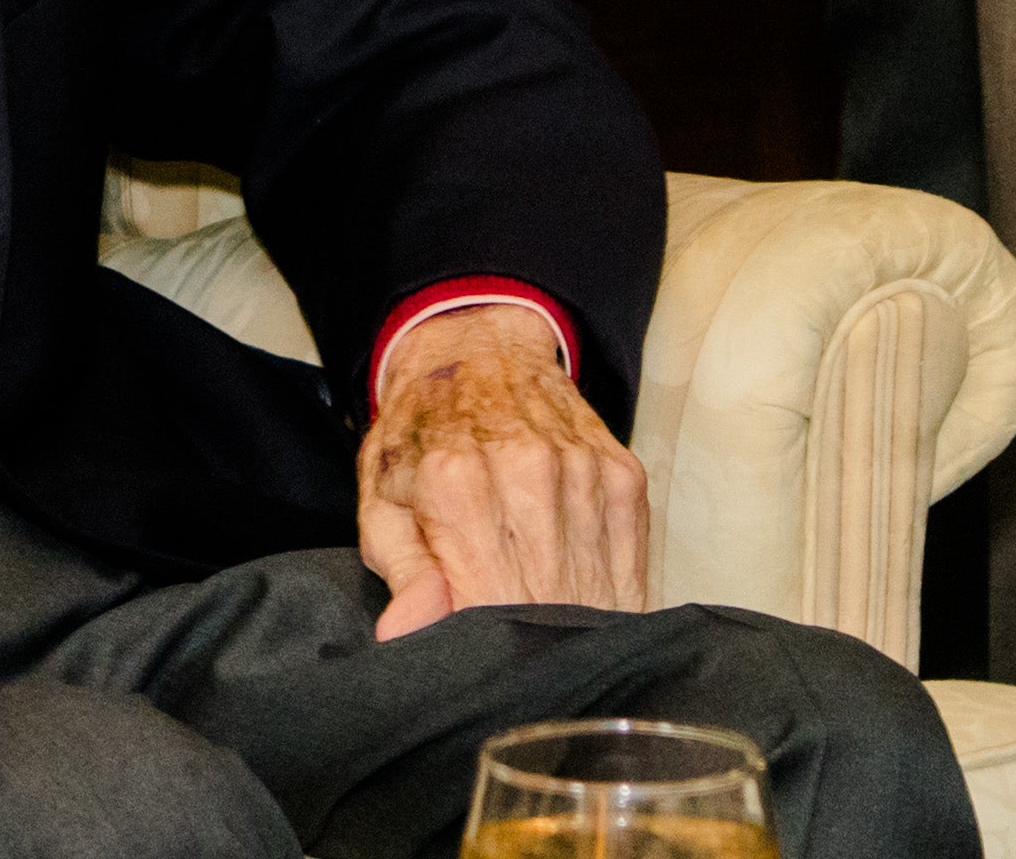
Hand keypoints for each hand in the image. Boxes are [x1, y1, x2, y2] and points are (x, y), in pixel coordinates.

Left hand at [356, 304, 650, 636]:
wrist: (479, 349)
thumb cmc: (424, 435)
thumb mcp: (383, 499)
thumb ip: (403, 571)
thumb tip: (407, 635)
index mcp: (456, 484)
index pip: (485, 608)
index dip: (485, 652)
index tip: (479, 666)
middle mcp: (528, 473)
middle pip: (544, 607)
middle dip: (529, 645)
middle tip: (513, 657)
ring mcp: (584, 471)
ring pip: (594, 592)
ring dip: (573, 624)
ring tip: (545, 625)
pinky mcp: (624, 474)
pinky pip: (632, 563)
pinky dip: (610, 594)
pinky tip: (580, 593)